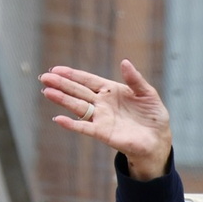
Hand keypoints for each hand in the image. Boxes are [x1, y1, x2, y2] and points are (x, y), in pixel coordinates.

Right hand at [41, 60, 171, 179]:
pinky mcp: (103, 133)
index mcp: (111, 91)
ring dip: (62, 100)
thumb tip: (124, 62)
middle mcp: (102, 103)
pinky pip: (85, 127)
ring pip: (78, 107)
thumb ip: (135, 79)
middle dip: (61, 84)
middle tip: (44, 77)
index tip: (56, 69)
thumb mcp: (147, 93)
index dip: (72, 74)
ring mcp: (101, 118)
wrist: (158, 140)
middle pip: (78, 91)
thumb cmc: (153, 116)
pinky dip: (72, 124)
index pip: (88, 80)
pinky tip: (59, 119)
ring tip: (47, 92)